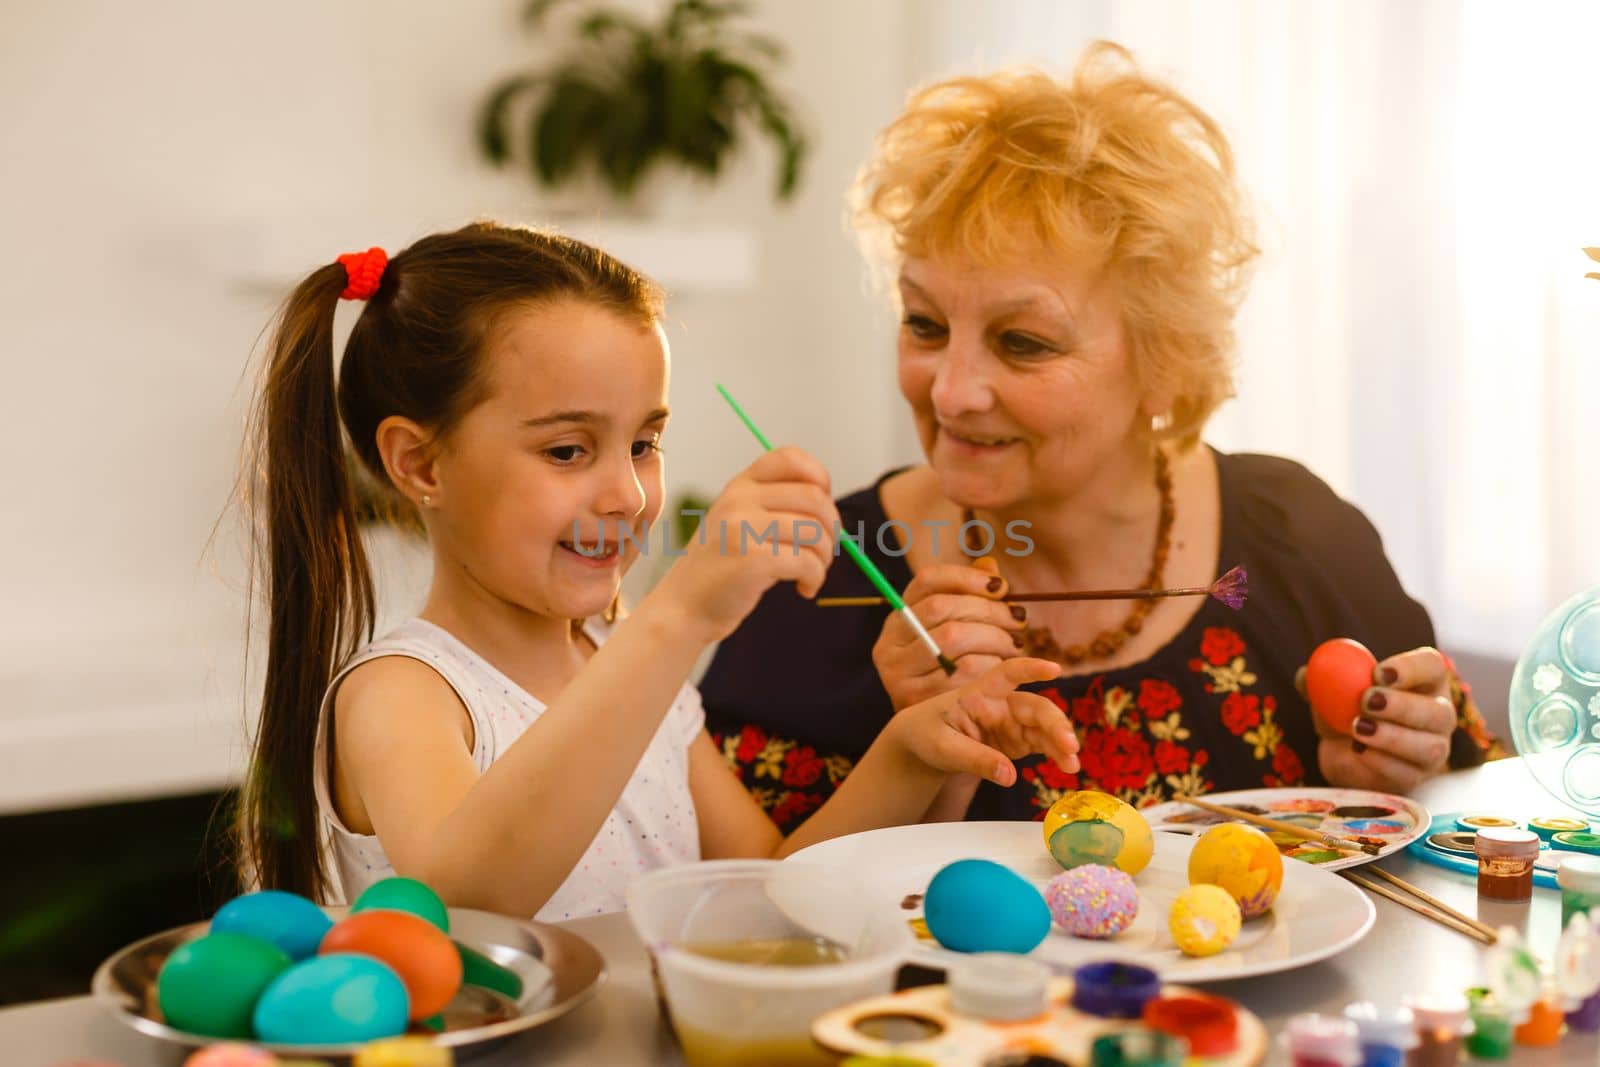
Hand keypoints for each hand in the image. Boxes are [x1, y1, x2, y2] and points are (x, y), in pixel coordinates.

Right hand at [653, 447, 839, 642]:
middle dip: (832, 528)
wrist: (684, 607)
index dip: (820, 479)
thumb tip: (829, 508)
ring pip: (814, 531)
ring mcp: (743, 528)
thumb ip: (773, 506)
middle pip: (814, 498)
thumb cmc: (720, 568)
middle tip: (824, 552)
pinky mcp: (752, 560)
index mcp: (739, 485)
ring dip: (824, 558)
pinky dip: (815, 578)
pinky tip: (804, 588)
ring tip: (812, 574)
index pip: (790, 458)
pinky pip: (807, 562)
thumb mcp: (736, 521)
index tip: (819, 510)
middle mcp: (739, 500)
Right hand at [872, 557, 1028, 710]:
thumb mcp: (952, 633)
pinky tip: (1002, 668)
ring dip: (994, 637)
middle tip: (1018, 619)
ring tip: (1014, 644)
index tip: (1000, 586)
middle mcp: (889, 642)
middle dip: (988, 610)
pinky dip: (990, 665)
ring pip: (953, 637)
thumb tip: (990, 568)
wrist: (930, 731)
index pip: (927, 581)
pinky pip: (962, 671)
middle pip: (942, 608)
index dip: (966, 577)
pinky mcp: (913, 699)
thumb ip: (969, 598)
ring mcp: (897, 672)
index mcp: (897, 618)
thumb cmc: (950, 672)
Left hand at [888, 657, 1079, 787]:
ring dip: (1061, 742)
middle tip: (1069, 745)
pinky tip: (1068, 765)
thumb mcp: (942, 747)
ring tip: (1073, 764)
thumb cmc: (927, 734)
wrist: (922, 745)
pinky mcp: (1017, 741)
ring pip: (1044, 727)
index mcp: (979, 694)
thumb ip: (975, 759)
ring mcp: (1012, 722)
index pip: (1006, 674)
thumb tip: (1009, 775)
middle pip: (1035, 706)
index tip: (1054, 669)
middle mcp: (1001, 704)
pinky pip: (1043, 744)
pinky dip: (1057, 754)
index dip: (1030, 668)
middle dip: (1055, 723)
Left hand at [1300, 647, 1454, 792]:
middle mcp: (1438, 715)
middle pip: (1439, 711)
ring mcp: (1433, 750)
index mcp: (1423, 681)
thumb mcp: (1329, 691)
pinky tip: (1358, 751)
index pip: (1432, 666)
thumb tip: (1307, 674)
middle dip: (1402, 706)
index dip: (1410, 668)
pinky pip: (1407, 773)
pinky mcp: (1416, 777)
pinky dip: (1380, 762)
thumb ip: (1318, 681)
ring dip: (1392, 737)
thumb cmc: (1345, 709)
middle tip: (1366, 700)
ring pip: (1430, 747)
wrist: (1342, 752)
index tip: (1378, 672)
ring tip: (1358, 728)